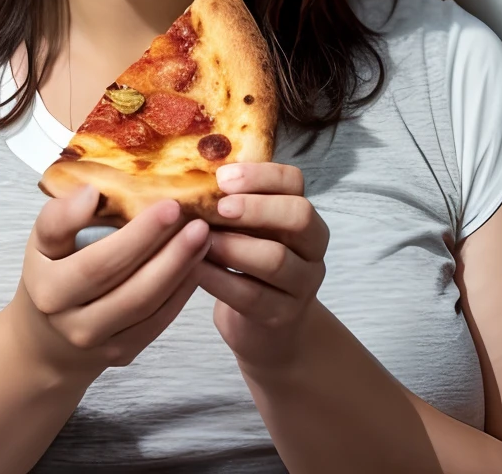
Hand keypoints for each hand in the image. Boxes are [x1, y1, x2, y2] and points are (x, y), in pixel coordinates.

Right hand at [7, 185, 210, 382]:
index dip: (137, 236)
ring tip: (203, 238)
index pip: (97, 263)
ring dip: (181, 270)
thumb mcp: (41, 242)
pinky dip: (181, 292)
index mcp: (49, 290)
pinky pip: (158, 322)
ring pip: (148, 306)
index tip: (169, 206)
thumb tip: (92, 192)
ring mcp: (100, 344)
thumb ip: (60, 216)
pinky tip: (197, 264)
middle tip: (198, 221)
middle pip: (130, 288)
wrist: (46, 339)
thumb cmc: (49, 273)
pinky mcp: (123, 354)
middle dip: (170, 252)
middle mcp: (73, 324)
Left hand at [198, 163, 328, 372]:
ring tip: (200, 240)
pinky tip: (195, 269)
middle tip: (218, 208)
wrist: (263, 327)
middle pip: (299, 216)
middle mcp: (311, 246)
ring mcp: (302, 283)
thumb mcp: (246, 229)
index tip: (222, 177)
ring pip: (276, 259)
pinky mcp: (282, 315)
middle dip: (256, 208)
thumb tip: (191, 176)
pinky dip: (219, 280)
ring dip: (233, 246)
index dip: (260, 175)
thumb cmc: (246, 262)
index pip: (293, 181)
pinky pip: (252, 295)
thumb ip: (231, 203)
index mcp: (301, 213)